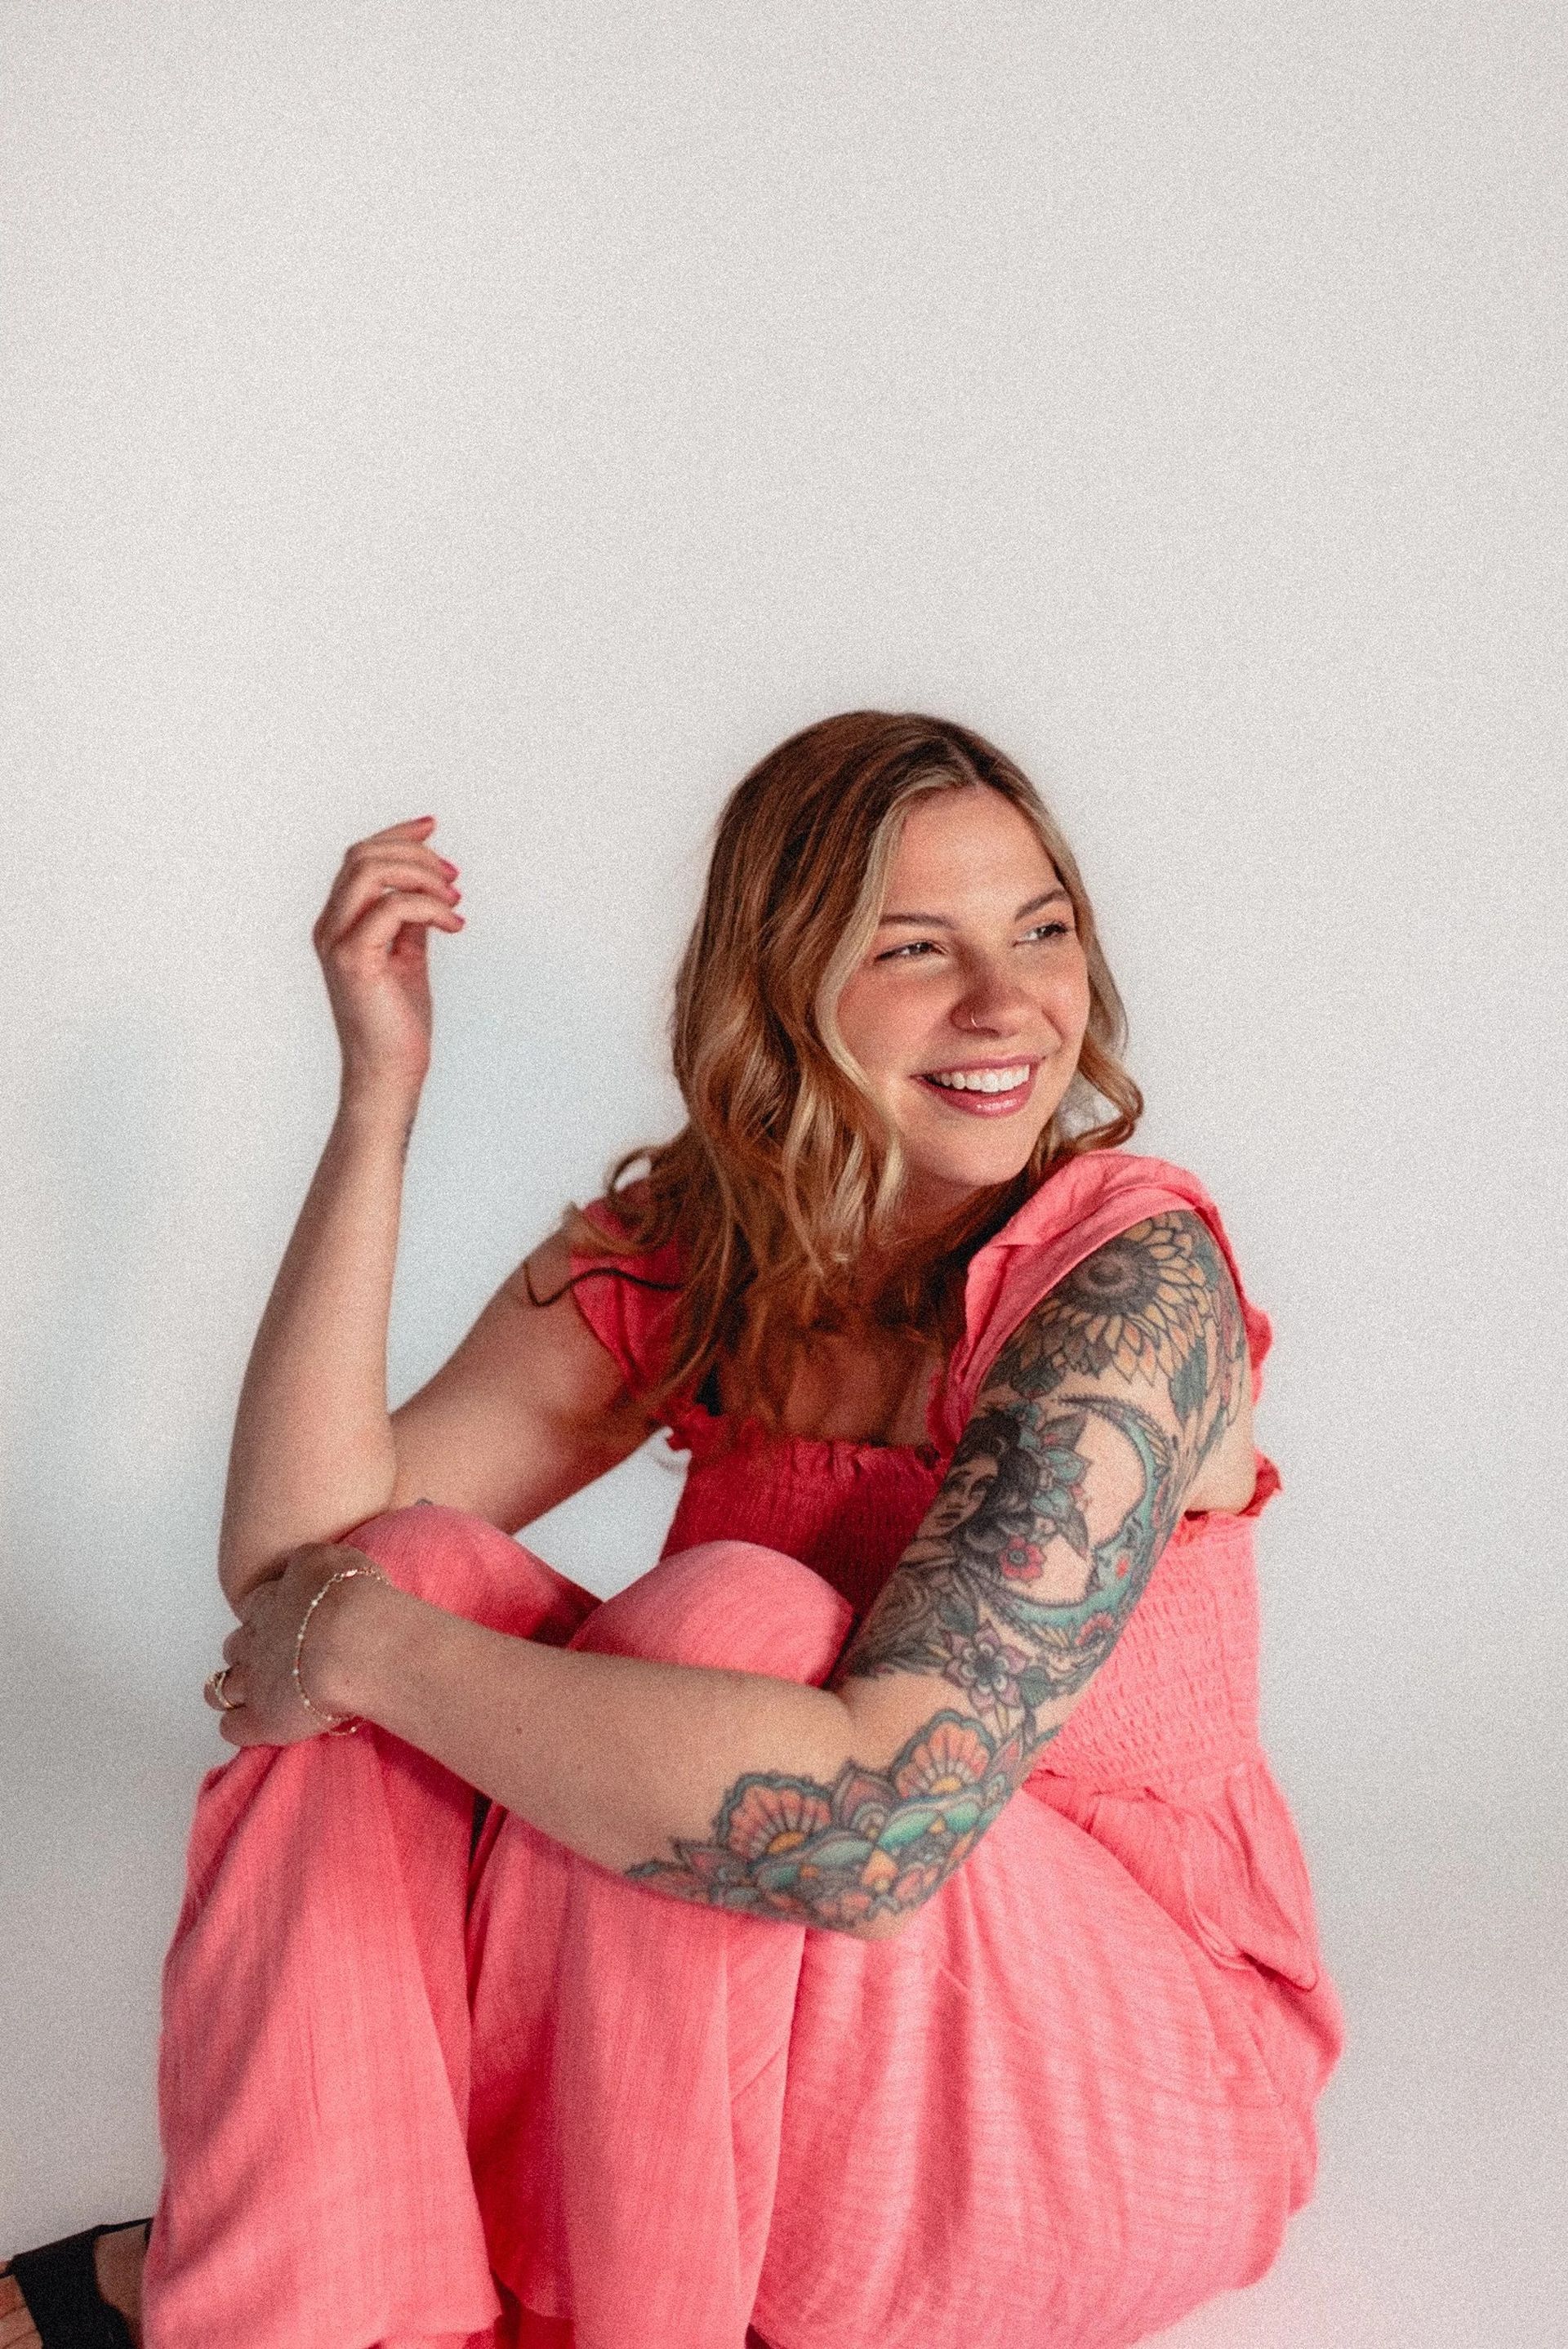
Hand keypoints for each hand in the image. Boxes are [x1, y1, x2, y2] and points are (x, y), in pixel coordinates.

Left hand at [205, 1544, 383, 1747]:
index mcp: (272, 1600)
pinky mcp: (259, 1718)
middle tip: (274, 1663)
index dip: (266, 1618)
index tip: (284, 1625)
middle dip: (247, 1655)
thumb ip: (317, 1564)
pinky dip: (240, 1728)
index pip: (254, 1607)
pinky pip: (232, 1727)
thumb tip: (316, 1570)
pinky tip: (257, 1729)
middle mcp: (254, 1639)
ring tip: (254, 1700)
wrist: (354, 1640)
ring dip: (232, 1692)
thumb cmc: (356, 1599)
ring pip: (220, 1688)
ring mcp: (252, 1680)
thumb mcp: (337, 1561)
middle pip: (234, 1647)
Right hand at [313, 815, 465, 1103]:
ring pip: (370, 871)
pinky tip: (455, 925)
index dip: (396, 834)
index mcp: (338, 922)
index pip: (359, 857)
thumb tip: (429, 883)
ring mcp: (337, 943)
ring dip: (422, 875)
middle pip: (362, 855)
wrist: (390, 1072)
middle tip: (454, 876)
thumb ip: (410, 917)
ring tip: (454, 899)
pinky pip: (392, 908)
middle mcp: (329, 927)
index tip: (433, 827)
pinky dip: (431, 907)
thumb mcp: (408, 954)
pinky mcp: (355, 961)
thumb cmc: (398, 1020)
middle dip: (414, 852)